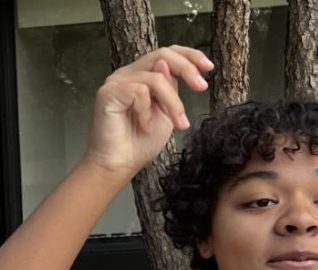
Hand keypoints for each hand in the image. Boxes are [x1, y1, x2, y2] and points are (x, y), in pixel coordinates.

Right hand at [83, 46, 211, 179]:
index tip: (209, 68)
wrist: (119, 166)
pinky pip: (139, 91)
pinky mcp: (108, 92)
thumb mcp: (166, 114)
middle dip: (187, 68)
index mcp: (141, 76)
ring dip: (172, 102)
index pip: (166, 54)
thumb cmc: (140, 144)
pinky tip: (143, 126)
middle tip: (201, 88)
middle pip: (162, 55)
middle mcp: (128, 74)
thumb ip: (169, 90)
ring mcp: (117, 81)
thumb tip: (167, 66)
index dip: (189, 56)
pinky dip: (147, 111)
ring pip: (156, 77)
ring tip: (177, 123)